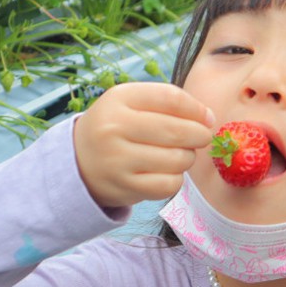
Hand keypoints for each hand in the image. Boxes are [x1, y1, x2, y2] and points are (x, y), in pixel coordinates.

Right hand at [73, 82, 215, 208]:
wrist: (78, 162)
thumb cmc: (116, 127)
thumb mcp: (131, 102)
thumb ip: (168, 102)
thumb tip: (208, 118)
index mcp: (118, 99)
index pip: (171, 99)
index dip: (197, 109)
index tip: (207, 117)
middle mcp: (114, 128)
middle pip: (177, 131)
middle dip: (199, 135)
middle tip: (200, 138)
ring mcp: (117, 160)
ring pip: (177, 160)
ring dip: (187, 158)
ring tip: (178, 154)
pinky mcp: (124, 187)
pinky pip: (169, 184)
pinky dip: (176, 179)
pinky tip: (166, 172)